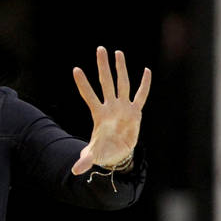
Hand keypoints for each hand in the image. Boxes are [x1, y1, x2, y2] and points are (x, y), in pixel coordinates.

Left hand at [71, 47, 150, 174]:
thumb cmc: (104, 151)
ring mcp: (123, 107)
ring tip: (117, 52)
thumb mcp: (94, 155)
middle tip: (100, 48)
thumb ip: (85, 160)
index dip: (83, 84)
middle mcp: (111, 107)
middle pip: (106, 82)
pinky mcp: (135, 111)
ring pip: (122, 83)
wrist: (118, 154)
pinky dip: (145, 84)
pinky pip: (141, 95)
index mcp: (99, 114)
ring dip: (120, 69)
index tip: (75, 69)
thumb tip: (74, 171)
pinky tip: (146, 70)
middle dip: (103, 66)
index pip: (89, 95)